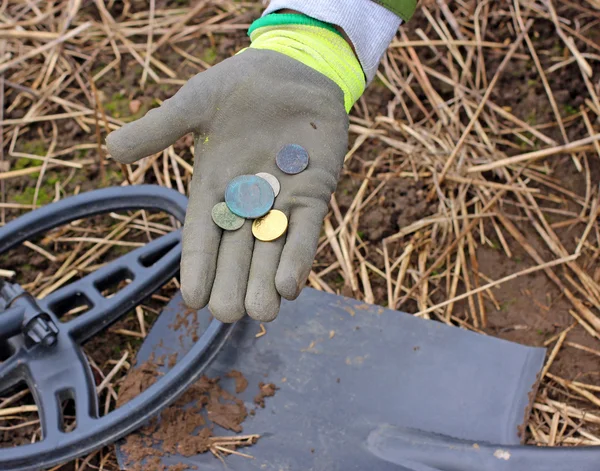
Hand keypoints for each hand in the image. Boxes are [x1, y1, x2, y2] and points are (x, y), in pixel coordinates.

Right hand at [106, 49, 348, 322]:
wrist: (293, 68)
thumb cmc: (242, 86)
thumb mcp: (196, 104)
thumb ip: (160, 128)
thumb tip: (111, 149)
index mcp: (215, 185)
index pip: (202, 234)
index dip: (198, 266)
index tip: (193, 299)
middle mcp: (247, 200)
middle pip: (237, 250)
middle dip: (232, 283)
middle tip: (227, 316)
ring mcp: (282, 198)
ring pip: (272, 248)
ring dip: (266, 281)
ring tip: (262, 313)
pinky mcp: (315, 191)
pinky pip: (306, 229)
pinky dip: (298, 256)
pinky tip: (290, 286)